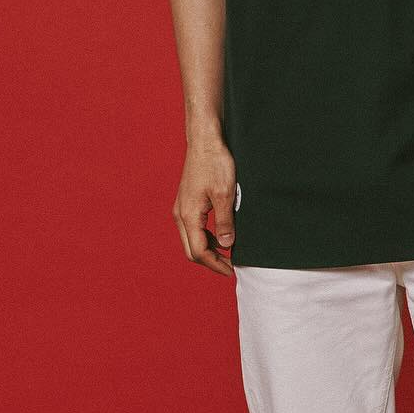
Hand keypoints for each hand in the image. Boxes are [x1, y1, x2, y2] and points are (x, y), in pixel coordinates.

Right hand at [173, 139, 237, 276]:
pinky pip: (194, 228)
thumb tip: (227, 246)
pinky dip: (207, 238)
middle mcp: (181, 215)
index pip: (199, 252)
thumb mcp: (225, 195)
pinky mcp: (187, 203)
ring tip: (229, 254)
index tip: (232, 271)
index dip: (216, 265)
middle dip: (211, 262)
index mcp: (188, 216)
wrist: (205, 141)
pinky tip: (222, 237)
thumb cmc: (215, 163)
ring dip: (209, 250)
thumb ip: (225, 222)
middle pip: (192, 250)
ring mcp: (182, 209)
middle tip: (231, 267)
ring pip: (192, 240)